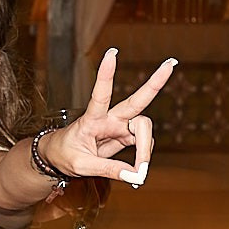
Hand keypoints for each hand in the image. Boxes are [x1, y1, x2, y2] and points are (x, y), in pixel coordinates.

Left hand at [41, 48, 175, 186]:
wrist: (57, 156)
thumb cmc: (64, 154)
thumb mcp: (81, 166)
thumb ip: (108, 169)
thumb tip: (135, 175)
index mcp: (92, 119)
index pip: (100, 94)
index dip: (106, 75)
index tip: (112, 54)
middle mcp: (109, 118)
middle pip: (136, 101)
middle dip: (155, 83)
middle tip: (171, 63)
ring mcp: (119, 126)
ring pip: (143, 129)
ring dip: (146, 149)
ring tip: (140, 171)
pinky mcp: (125, 136)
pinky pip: (142, 144)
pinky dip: (143, 157)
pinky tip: (137, 171)